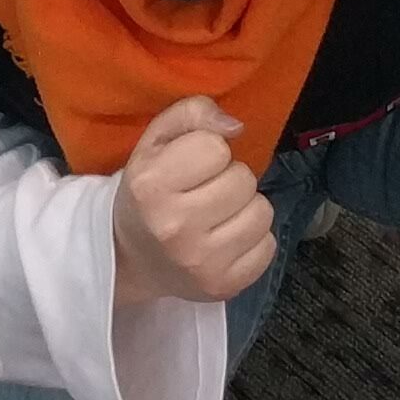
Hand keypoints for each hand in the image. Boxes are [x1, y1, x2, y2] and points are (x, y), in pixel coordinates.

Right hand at [111, 93, 278, 309]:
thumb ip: (191, 114)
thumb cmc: (149, 191)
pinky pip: (268, 245)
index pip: (215, 147)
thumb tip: (236, 126)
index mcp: (151, 185)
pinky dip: (253, 239)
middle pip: (243, 179)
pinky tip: (227, 239)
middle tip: (207, 192)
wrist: (131, 258)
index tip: (193, 167)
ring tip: (221, 215)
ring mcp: (201, 262)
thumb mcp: (155, 142)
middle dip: (229, 179)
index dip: (209, 151)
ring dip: (246, 208)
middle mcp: (174, 226)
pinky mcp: (224, 286)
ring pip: (262, 211)